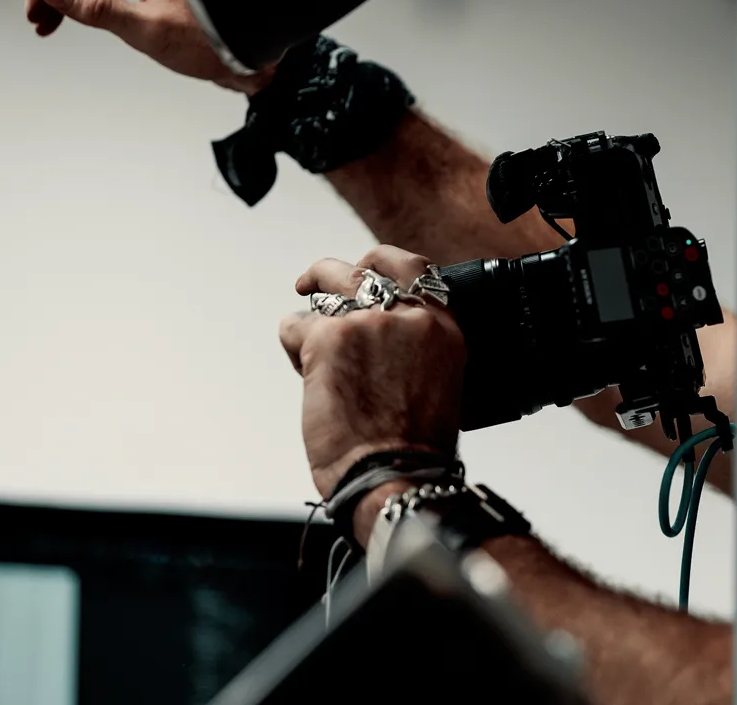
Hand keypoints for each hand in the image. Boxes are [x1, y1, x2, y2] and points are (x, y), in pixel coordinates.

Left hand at [279, 246, 466, 500]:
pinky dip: (293, 349)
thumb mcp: (438, 383)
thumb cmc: (414, 447)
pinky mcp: (328, 338)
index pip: (414, 268)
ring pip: (324, 288)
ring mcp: (367, 322)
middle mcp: (408, 316)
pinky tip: (307, 377)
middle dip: (332, 272)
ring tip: (302, 334)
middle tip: (313, 282)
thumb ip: (415, 347)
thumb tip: (383, 333)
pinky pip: (295, 327)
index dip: (383, 262)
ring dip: (309, 307)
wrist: (394, 475)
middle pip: (362, 268)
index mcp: (443, 327)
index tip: (366, 266)